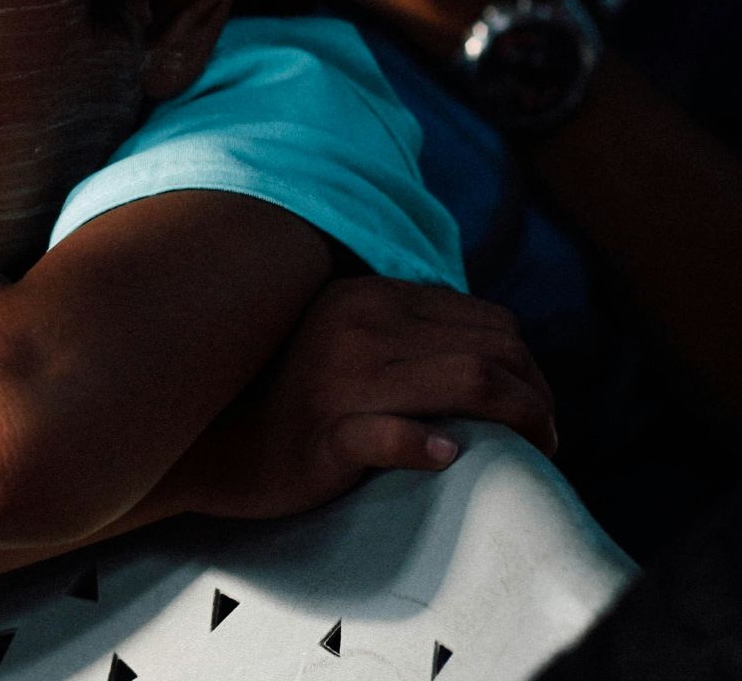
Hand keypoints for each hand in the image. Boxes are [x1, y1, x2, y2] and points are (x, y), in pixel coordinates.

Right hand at [169, 276, 556, 520]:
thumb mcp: (343, 343)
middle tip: (547, 439)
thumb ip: (402, 333)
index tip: (538, 409)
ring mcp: (341, 380)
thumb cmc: (286, 402)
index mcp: (368, 298)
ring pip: (470, 383)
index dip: (531, 366)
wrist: (207, 447)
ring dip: (522, 421)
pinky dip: (429, 446)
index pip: (488, 320)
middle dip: (540, 397)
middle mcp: (359, 327)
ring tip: (534, 454)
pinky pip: (392, 436)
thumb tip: (492, 352)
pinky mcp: (325, 433)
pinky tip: (449, 457)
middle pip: (493, 350)